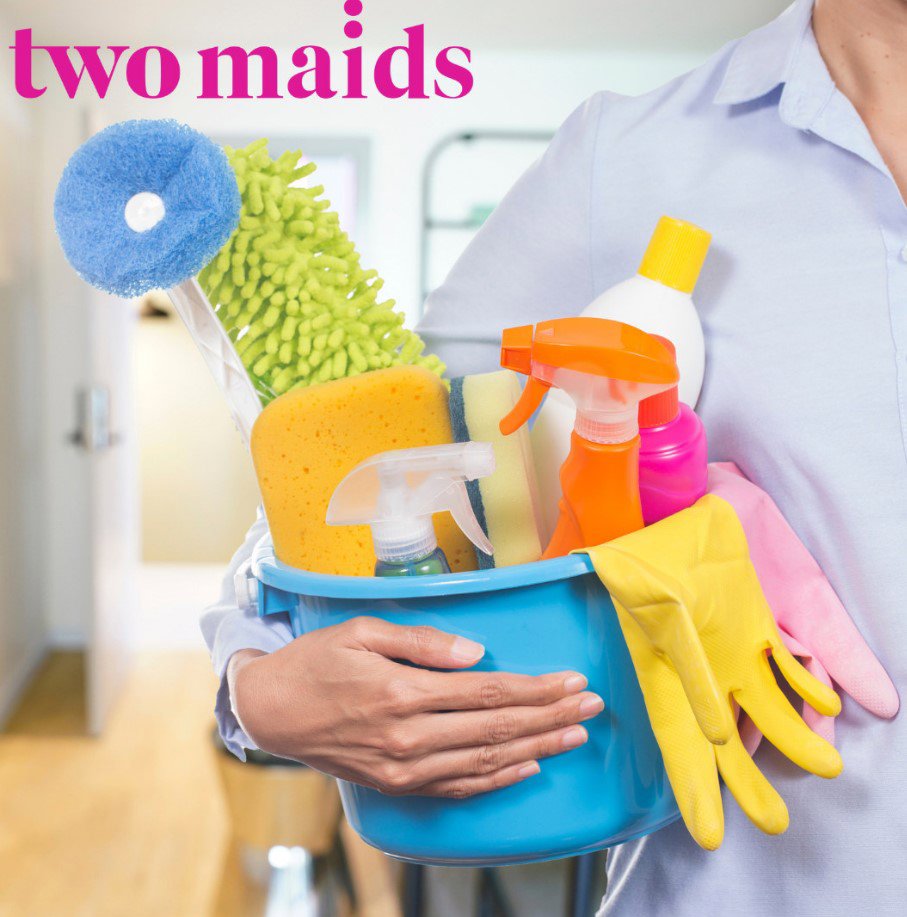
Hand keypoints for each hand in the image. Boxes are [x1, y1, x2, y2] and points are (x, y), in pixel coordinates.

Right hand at [228, 617, 602, 798]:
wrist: (271, 712)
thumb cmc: (315, 663)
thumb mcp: (361, 632)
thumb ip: (420, 642)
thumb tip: (475, 652)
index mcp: (401, 694)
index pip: (487, 692)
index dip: (535, 688)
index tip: (571, 680)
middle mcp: (408, 738)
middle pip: (497, 729)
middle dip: (551, 716)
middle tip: (591, 705)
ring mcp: (404, 769)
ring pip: (486, 762)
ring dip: (537, 748)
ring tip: (575, 735)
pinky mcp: (398, 786)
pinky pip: (458, 787)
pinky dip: (497, 780)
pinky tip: (527, 768)